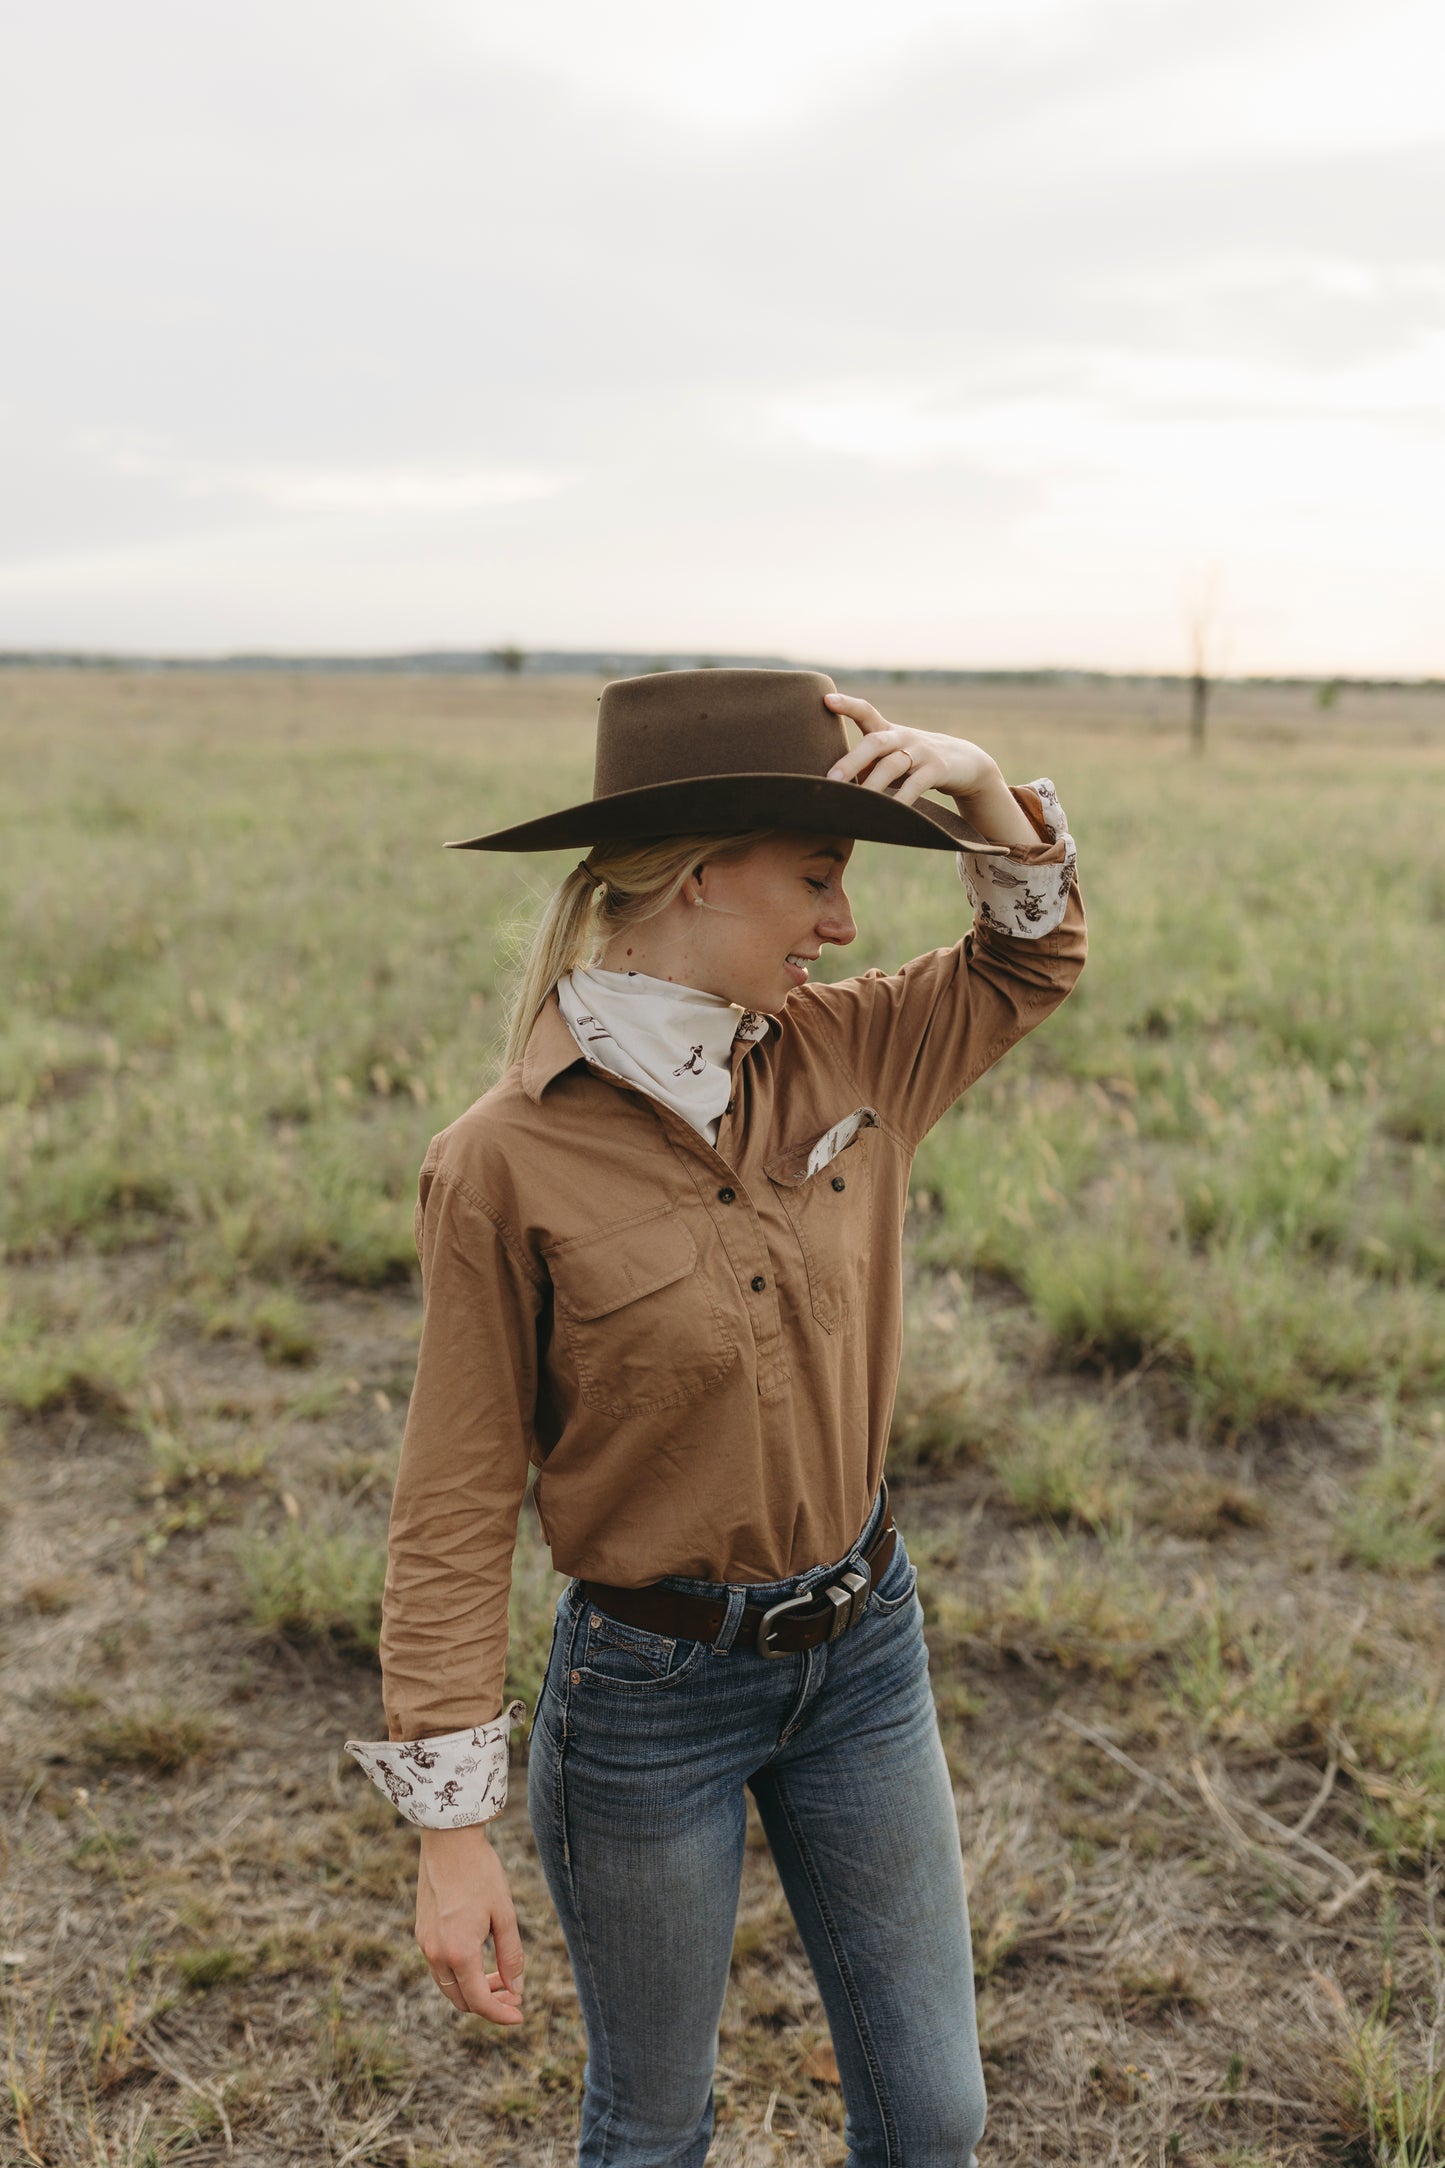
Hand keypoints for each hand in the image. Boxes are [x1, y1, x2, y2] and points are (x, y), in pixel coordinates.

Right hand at [415, 1825, 524, 2024]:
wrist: (448, 1840)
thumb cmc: (481, 1873)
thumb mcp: (505, 1914)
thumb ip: (511, 1955)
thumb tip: (516, 1989)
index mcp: (458, 1952)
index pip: (479, 2001)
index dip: (501, 2014)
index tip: (520, 2016)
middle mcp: (435, 1954)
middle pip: (461, 1999)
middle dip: (489, 2003)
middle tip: (514, 1995)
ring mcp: (424, 1943)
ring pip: (448, 1986)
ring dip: (473, 1988)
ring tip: (501, 1976)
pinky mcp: (421, 1931)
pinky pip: (439, 1967)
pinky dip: (460, 1973)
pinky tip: (480, 1959)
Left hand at [823, 693, 998, 804]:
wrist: (966, 762)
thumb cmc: (915, 762)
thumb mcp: (891, 757)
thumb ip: (866, 764)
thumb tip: (831, 784)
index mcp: (888, 731)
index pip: (866, 712)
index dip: (847, 705)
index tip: (826, 700)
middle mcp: (903, 737)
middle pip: (875, 742)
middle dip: (851, 761)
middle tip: (830, 780)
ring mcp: (921, 752)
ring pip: (892, 765)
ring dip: (872, 785)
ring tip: (853, 802)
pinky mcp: (937, 770)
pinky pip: (916, 786)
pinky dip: (901, 800)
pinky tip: (887, 815)